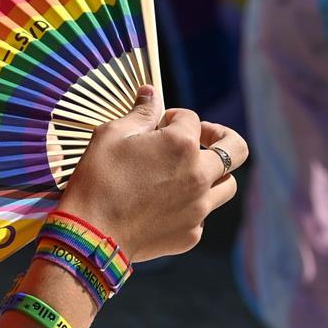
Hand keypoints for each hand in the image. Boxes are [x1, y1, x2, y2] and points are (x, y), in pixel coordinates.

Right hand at [56, 85, 247, 261]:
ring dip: (214, 173)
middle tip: (203, 137)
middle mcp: (199, 175)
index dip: (172, 116)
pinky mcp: (191, 234)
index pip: (190, 118)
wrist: (91, 234)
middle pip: (236, 149)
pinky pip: (203, 214)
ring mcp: (199, 208)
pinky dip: (191, 204)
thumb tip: (151, 93)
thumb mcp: (111, 135)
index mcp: (180, 145)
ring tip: (189, 172)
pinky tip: (167, 203)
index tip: (157, 124)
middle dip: (221, 136)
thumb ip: (140, 113)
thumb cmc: (98, 180)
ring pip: (228, 185)